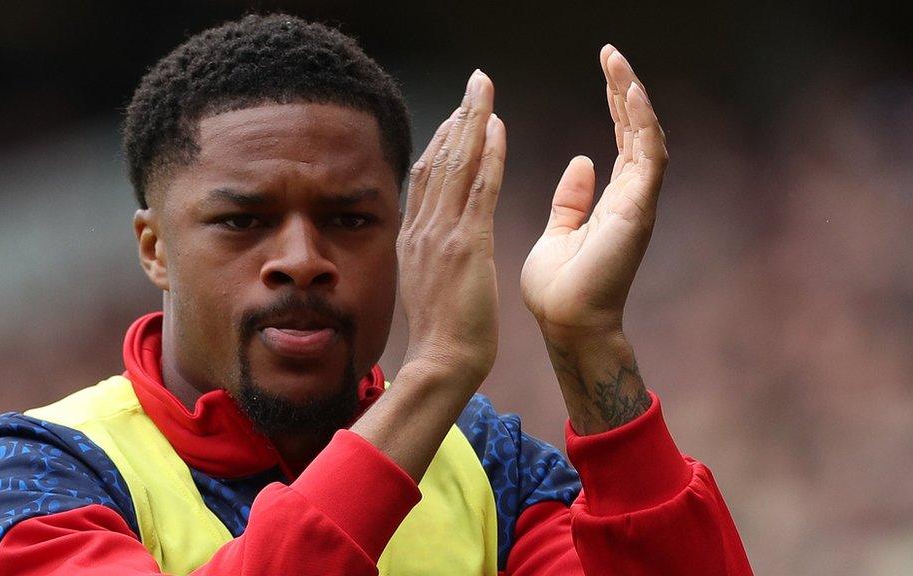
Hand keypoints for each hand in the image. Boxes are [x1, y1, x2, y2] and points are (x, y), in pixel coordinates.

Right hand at [350, 71, 504, 481]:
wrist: (442, 362)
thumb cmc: (443, 332)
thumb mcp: (428, 283)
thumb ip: (431, 253)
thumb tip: (437, 237)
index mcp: (413, 236)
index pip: (426, 175)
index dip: (443, 138)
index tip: (460, 112)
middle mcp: (422, 228)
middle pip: (438, 158)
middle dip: (459, 116)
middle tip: (476, 82)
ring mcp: (441, 235)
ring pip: (456, 165)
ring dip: (473, 122)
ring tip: (485, 90)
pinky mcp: (466, 246)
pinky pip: (478, 190)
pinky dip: (489, 155)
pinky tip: (499, 129)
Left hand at [521, 46, 666, 340]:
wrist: (565, 324)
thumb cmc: (558, 288)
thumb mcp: (559, 231)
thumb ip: (573, 197)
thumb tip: (583, 161)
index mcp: (612, 200)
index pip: (622, 140)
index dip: (617, 104)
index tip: (606, 68)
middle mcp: (631, 197)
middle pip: (637, 131)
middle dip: (626, 90)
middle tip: (612, 54)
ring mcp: (638, 203)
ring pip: (647, 137)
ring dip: (633, 98)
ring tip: (617, 62)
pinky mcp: (638, 210)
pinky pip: (648, 156)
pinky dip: (640, 122)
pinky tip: (628, 92)